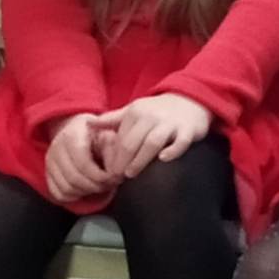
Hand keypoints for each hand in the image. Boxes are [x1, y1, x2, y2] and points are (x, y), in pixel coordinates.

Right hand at [44, 114, 114, 202]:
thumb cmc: (95, 132)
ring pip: (66, 188)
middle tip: (108, 185)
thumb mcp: (108, 133)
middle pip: (74, 178)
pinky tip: (85, 190)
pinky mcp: (47, 173)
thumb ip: (113, 150)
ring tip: (99, 186)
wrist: (76, 129)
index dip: (99, 176)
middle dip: (94, 186)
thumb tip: (114, 171)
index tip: (112, 178)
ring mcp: (50, 161)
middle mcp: (56, 148)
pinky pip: (58, 193)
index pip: (83, 163)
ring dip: (86, 192)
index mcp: (72, 135)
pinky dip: (73, 197)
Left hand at [90, 94, 212, 180]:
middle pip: (132, 142)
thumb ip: (112, 119)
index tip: (109, 172)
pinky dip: (172, 151)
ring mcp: (170, 123)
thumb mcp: (134, 110)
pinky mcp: (188, 130)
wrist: (190, 100)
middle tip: (118, 178)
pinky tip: (163, 159)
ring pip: (152, 142)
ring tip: (132, 174)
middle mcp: (151, 116)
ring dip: (140, 160)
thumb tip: (89, 123)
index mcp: (136, 112)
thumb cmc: (158, 110)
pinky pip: (180, 142)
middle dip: (122, 162)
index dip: (113, 157)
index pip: (120, 138)